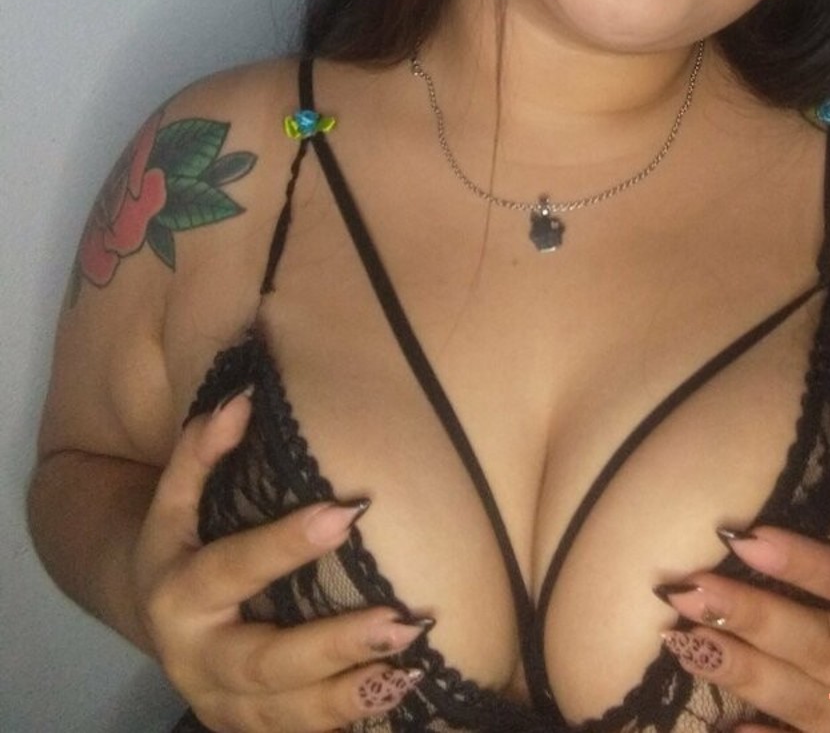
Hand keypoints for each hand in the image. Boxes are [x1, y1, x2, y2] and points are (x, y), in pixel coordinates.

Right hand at [133, 390, 429, 732]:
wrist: (157, 618)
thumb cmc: (180, 545)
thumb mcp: (174, 498)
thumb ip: (201, 449)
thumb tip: (243, 395)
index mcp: (179, 595)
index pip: (233, 569)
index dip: (285, 544)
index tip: (347, 513)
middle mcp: (198, 660)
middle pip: (266, 661)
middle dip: (332, 645)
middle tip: (397, 622)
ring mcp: (224, 705)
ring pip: (286, 714)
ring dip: (349, 694)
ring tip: (408, 668)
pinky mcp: (251, 729)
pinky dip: (344, 720)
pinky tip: (395, 697)